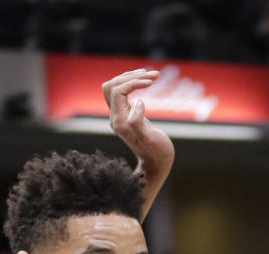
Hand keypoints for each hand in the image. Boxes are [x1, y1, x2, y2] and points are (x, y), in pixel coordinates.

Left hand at [102, 69, 174, 213]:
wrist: (157, 164)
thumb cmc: (157, 153)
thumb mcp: (151, 138)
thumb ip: (139, 121)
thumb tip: (137, 102)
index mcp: (119, 122)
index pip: (117, 91)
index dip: (133, 82)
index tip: (151, 82)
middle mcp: (116, 117)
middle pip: (112, 85)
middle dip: (131, 76)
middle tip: (153, 76)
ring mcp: (120, 115)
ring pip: (116, 86)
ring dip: (133, 77)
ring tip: (153, 75)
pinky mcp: (126, 114)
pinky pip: (123, 92)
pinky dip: (134, 82)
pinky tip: (148, 81)